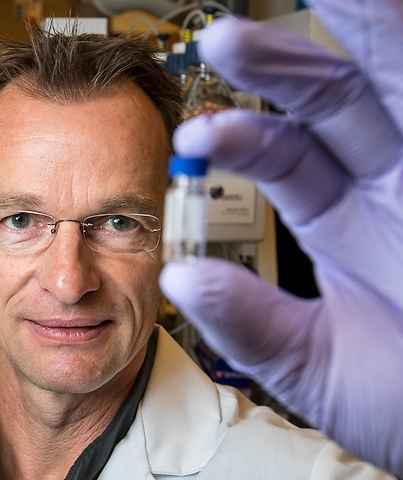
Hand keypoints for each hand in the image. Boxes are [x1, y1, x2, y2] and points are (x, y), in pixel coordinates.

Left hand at [159, 1, 402, 477]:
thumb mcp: (311, 366)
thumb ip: (248, 321)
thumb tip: (177, 277)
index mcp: (342, 219)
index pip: (282, 154)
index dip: (237, 137)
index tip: (192, 137)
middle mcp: (388, 185)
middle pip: (333, 100)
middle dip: (283, 61)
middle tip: (223, 31)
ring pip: (393, 83)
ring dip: (361, 31)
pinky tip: (390, 22)